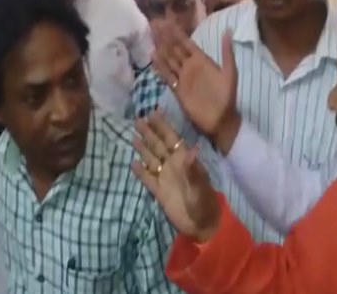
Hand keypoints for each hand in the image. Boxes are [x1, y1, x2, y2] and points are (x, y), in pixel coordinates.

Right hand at [131, 111, 219, 242]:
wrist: (201, 225)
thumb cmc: (204, 203)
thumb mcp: (199, 186)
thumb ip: (192, 168)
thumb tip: (191, 148)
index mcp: (184, 160)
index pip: (171, 138)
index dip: (163, 125)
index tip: (154, 111)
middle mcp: (173, 166)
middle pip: (158, 145)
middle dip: (149, 132)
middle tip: (138, 118)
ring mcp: (165, 178)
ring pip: (151, 158)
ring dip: (143, 147)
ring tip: (133, 135)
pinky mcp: (159, 192)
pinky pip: (148, 178)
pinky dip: (140, 171)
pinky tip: (132, 163)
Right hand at [152, 22, 241, 153]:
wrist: (221, 119)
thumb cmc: (227, 96)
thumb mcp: (230, 72)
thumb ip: (226, 52)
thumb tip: (228, 30)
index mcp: (202, 60)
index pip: (187, 43)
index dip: (177, 33)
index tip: (167, 21)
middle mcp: (190, 66)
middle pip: (175, 49)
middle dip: (165, 37)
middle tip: (154, 24)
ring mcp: (183, 77)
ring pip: (169, 60)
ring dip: (161, 48)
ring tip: (151, 36)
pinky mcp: (178, 89)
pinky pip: (167, 75)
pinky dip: (160, 66)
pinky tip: (153, 57)